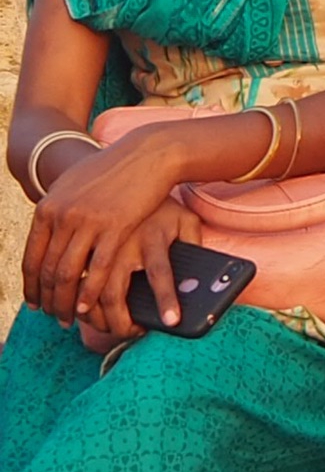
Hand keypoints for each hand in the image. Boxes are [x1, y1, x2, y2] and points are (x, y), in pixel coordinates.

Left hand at [23, 140, 188, 333]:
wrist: (146, 153)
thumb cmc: (114, 170)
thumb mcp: (75, 187)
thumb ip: (61, 211)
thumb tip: (51, 230)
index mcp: (48, 208)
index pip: (32, 257)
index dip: (31, 285)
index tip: (34, 304)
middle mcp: (62, 216)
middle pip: (47, 269)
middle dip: (48, 299)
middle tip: (53, 317)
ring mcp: (87, 221)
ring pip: (68, 272)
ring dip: (66, 301)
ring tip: (69, 319)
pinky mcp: (116, 227)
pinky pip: (97, 267)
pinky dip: (89, 291)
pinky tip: (88, 306)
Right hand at [78, 198, 207, 340]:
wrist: (127, 174)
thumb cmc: (162, 209)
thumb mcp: (185, 220)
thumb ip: (194, 244)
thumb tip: (202, 278)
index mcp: (153, 236)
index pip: (161, 272)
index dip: (166, 299)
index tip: (172, 323)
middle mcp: (122, 242)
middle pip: (115, 293)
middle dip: (119, 323)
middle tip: (128, 334)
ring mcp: (96, 245)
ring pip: (88, 291)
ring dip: (94, 317)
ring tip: (107, 328)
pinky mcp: (80, 244)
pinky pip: (72, 279)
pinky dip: (75, 299)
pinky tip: (81, 311)